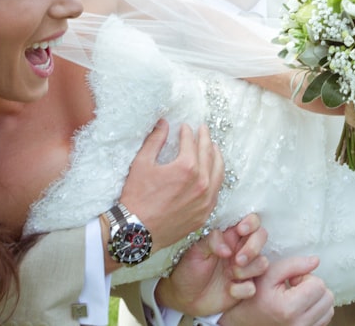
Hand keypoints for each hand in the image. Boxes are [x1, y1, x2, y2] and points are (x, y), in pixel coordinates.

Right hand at [119, 120, 224, 248]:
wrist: (137, 231)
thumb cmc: (137, 197)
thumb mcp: (142, 163)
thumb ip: (155, 140)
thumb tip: (163, 124)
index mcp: (187, 167)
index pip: (191, 143)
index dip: (187, 132)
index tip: (185, 127)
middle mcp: (201, 183)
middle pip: (208, 154)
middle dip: (205, 139)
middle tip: (203, 130)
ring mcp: (205, 200)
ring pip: (218, 173)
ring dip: (216, 156)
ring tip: (213, 147)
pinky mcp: (204, 214)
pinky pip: (216, 192)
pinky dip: (216, 178)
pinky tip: (212, 173)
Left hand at [156, 213, 269, 315]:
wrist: (184, 296)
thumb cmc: (188, 268)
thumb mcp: (195, 250)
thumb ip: (211, 241)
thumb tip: (228, 249)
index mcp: (229, 237)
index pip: (250, 222)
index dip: (251, 223)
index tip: (241, 230)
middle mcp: (240, 250)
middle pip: (261, 237)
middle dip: (253, 248)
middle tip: (237, 259)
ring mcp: (244, 269)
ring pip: (262, 262)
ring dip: (248, 269)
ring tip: (230, 275)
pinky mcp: (243, 288)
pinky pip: (253, 287)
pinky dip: (242, 289)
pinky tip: (229, 290)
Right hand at [219, 256, 333, 325]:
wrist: (243, 321)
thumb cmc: (253, 296)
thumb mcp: (268, 274)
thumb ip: (293, 264)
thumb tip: (316, 260)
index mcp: (288, 308)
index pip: (318, 285)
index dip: (305, 277)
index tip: (291, 280)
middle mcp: (299, 325)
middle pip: (327, 297)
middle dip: (313, 288)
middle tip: (294, 288)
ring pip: (329, 309)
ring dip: (316, 300)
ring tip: (297, 298)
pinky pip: (324, 319)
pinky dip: (317, 311)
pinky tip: (300, 307)